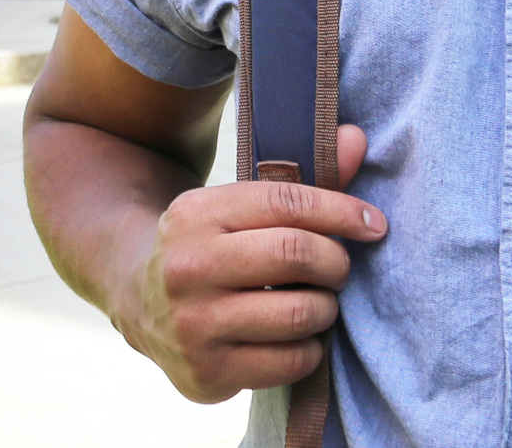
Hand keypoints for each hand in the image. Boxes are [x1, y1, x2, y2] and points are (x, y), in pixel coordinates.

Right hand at [115, 124, 379, 402]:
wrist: (138, 302)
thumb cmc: (211, 246)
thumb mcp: (237, 207)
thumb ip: (301, 179)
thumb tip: (359, 139)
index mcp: (196, 214)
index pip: (285, 202)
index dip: (340, 211)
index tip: (373, 224)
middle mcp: (188, 267)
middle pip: (296, 254)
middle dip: (336, 262)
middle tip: (339, 268)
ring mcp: (194, 324)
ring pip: (299, 314)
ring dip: (327, 309)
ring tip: (320, 302)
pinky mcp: (207, 372)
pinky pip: (289, 363)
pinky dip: (310, 350)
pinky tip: (300, 338)